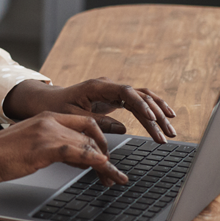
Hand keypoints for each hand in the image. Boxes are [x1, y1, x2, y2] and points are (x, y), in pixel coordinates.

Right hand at [0, 112, 128, 186]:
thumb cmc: (1, 155)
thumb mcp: (32, 146)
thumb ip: (55, 148)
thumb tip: (79, 160)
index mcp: (47, 118)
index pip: (84, 123)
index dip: (100, 140)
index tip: (107, 156)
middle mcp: (50, 121)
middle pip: (91, 132)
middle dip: (106, 152)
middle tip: (112, 172)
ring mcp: (47, 133)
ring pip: (88, 144)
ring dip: (106, 164)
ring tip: (114, 179)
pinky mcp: (44, 147)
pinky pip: (77, 152)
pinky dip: (94, 160)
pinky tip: (103, 168)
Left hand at [2, 79, 177, 143]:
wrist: (48, 101)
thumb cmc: (56, 108)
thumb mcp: (73, 117)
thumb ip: (96, 122)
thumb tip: (122, 128)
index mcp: (97, 87)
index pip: (125, 91)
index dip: (140, 104)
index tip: (151, 119)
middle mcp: (109, 86)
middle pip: (139, 96)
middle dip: (155, 115)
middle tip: (166, 134)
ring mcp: (114, 91)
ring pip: (143, 99)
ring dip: (159, 114)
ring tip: (170, 132)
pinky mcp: (116, 99)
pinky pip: (139, 103)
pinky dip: (152, 111)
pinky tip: (165, 120)